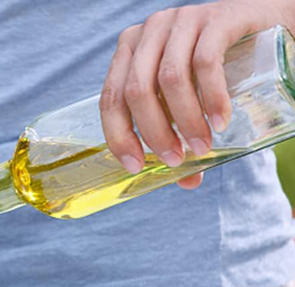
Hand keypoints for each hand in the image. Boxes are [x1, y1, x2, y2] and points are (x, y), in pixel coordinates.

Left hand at [100, 0, 293, 188]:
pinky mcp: (215, 18)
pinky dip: (211, 98)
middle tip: (176, 160)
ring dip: (185, 120)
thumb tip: (187, 182)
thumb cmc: (217, 64)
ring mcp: (181, 21)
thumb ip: (180, 132)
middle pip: (136, 91)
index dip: (118, 135)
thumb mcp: (189, 96)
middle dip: (154, 133)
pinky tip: (219, 121)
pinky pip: (205, 62)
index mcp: (129, 51)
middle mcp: (149, 32)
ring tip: (201, 147)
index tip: (135, 166)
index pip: (110, 98)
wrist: (263, 21)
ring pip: (169, 78)